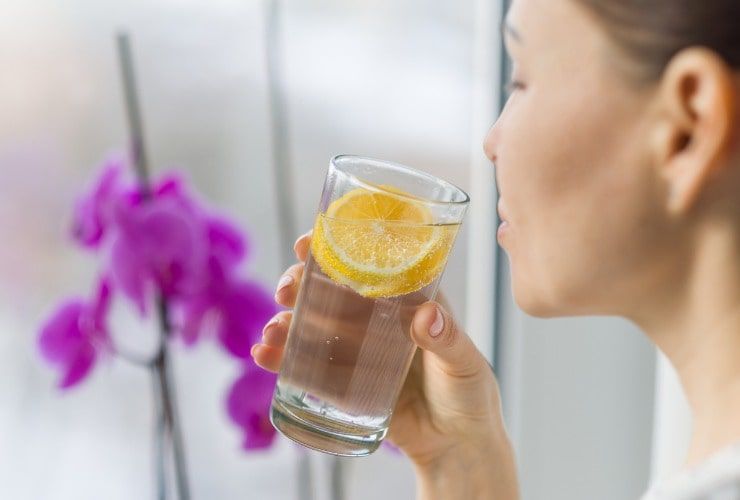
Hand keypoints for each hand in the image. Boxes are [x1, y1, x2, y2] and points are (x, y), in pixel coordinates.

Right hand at [253, 231, 518, 498]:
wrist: (458, 448)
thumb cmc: (470, 396)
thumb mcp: (464, 364)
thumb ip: (448, 341)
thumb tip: (427, 316)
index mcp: (407, 301)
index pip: (368, 266)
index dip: (336, 250)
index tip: (309, 244)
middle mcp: (376, 320)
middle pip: (331, 291)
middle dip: (302, 285)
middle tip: (287, 290)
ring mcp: (356, 351)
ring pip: (313, 327)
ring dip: (286, 322)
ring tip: (272, 331)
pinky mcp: (343, 385)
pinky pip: (309, 368)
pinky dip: (283, 359)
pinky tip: (264, 355)